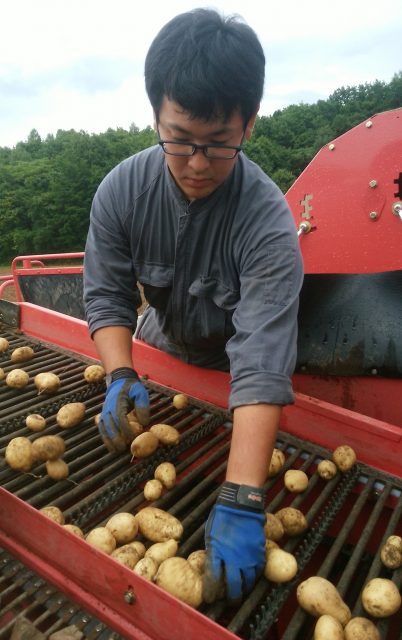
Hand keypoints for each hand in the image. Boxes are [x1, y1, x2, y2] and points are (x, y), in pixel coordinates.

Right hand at [99, 370, 149, 451]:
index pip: (120, 418)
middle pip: (110, 425)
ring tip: (116, 451)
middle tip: (123, 448)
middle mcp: (108, 408)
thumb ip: (143, 406)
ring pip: (104, 428)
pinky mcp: (102, 416)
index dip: (125, 429)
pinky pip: (101, 429)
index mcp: (118, 402)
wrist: (120, 381)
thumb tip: (144, 423)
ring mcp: (104, 412)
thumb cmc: (132, 388)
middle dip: (116, 438)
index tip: (132, 437)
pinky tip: (110, 447)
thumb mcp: (140, 392)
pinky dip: (105, 438)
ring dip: (109, 440)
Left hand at [203, 483, 265, 603]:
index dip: (211, 592)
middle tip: (229, 600)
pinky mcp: (259, 552)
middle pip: (233, 585)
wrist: (240, 504)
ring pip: (248, 581)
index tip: (210, 598)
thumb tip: (213, 565)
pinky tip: (250, 577)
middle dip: (230, 597)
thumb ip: (213, 552)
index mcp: (217, 553)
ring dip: (243, 588)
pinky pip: (258, 570)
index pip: (213, 580)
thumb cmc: (222, 516)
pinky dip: (254, 576)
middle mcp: (233, 558)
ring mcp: (247, 556)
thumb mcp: (211, 534)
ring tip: (240, 590)